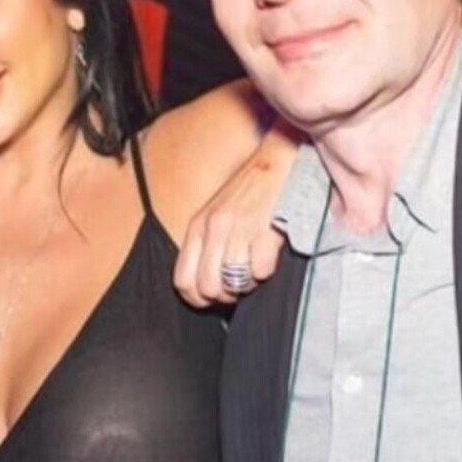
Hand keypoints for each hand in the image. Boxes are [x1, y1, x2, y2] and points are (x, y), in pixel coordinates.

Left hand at [173, 129, 291, 307]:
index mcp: (197, 227)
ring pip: (233, 283)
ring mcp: (239, 228)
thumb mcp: (215, 215)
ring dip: (248, 283)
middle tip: (240, 282)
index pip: (183, 281)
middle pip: (208, 287)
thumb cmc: (249, 193)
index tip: (215, 298)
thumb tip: (206, 286)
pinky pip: (260, 271)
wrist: (278, 162)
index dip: (199, 299)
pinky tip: (269, 257)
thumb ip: (205, 246)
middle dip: (227, 294)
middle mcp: (214, 228)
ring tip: (255, 268)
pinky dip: (267, 271)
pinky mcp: (265, 229)